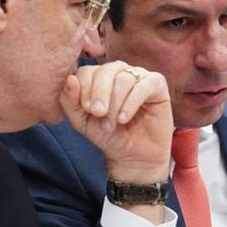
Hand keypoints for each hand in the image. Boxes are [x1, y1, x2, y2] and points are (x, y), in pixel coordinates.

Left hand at [60, 61, 173, 184]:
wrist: (132, 156)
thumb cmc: (107, 135)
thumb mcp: (81, 121)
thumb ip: (70, 100)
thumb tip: (70, 79)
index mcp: (98, 76)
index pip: (87, 71)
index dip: (84, 88)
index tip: (86, 110)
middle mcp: (118, 72)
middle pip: (106, 71)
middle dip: (100, 93)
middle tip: (98, 114)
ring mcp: (138, 75)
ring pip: (124, 79)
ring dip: (115, 103)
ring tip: (112, 123)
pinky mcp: (157, 84)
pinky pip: (143, 85)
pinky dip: (131, 102)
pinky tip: (124, 119)